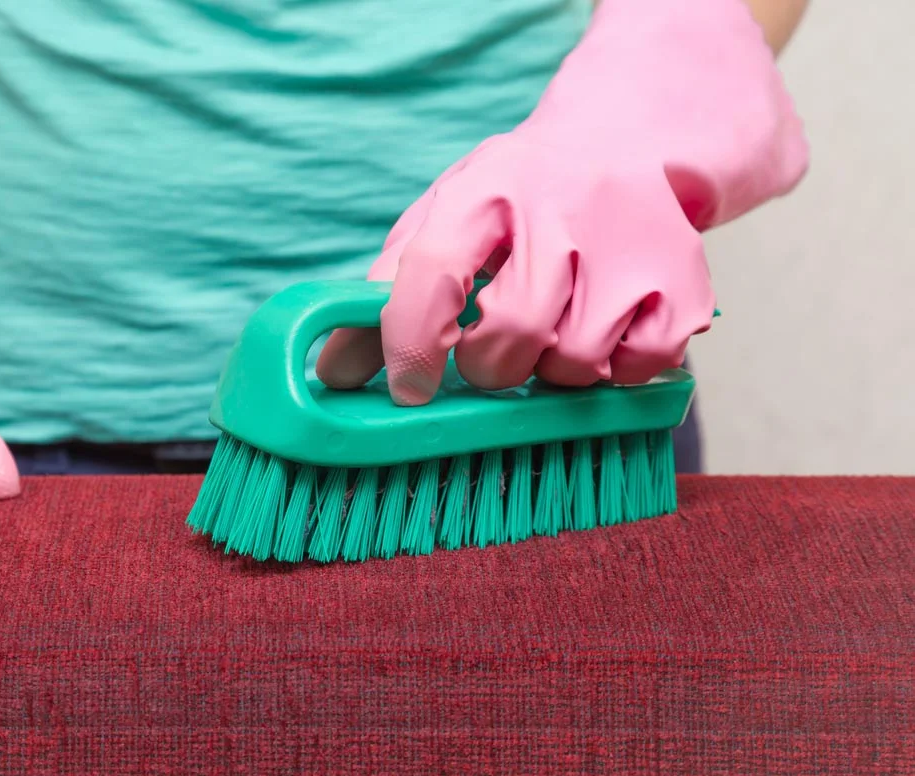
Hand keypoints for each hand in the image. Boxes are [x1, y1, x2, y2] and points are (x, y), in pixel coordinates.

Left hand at [316, 131, 716, 404]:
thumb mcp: (445, 217)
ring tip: (552, 330)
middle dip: (491, 366)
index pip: (431, 273)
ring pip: (576, 361)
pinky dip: (613, 372)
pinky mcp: (686, 280)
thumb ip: (388, 291)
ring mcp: (632, 242)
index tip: (407, 390)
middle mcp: (562, 205)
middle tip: (492, 354)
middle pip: (514, 331)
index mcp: (485, 187)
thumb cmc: (517, 198)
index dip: (410, 345)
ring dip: (552, 370)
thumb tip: (335, 374)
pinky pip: (638, 370)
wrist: (628, 139)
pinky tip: (604, 331)